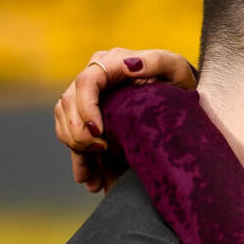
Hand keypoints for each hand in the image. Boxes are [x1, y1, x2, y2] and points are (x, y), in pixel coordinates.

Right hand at [54, 47, 196, 190]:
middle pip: (68, 103)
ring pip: (64, 122)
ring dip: (76, 150)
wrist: (179, 96)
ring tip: (95, 175)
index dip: (86, 108)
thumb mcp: (173, 67)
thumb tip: (130, 64)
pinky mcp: (87, 117)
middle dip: (79, 132)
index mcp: (110, 62)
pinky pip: (71, 138)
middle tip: (101, 152)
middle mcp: (93, 77)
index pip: (86, 82)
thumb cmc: (178, 78)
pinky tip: (91, 181)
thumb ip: (155, 62)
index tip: (99, 133)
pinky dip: (79, 160)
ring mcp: (87, 97)